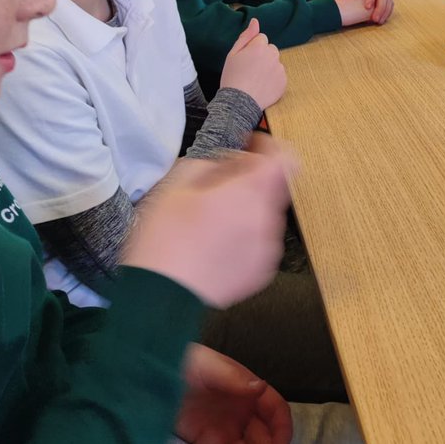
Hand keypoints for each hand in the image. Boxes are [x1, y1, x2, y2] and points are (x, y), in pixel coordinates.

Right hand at [122, 136, 292, 306]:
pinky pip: (259, 243)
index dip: (267, 147)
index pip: (284, 157)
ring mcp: (267, 250)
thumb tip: (231, 164)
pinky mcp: (260, 273)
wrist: (161, 296)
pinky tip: (214, 246)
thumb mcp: (178, 182)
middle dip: (249, 181)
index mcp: (250, 193)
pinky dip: (243, 238)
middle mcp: (268, 220)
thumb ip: (214, 163)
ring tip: (209, 222)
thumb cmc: (164, 239)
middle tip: (216, 188)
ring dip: (246, 211)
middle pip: (272, 187)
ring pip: (265, 216)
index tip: (249, 147)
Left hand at [175, 345, 291, 443]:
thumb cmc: (183, 365)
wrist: (149, 378)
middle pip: (261, 440)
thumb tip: (261, 388)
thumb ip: (233, 378)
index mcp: (246, 391)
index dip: (282, 429)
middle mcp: (240, 413)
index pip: (274, 410)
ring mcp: (224, 430)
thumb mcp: (207, 367)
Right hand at [220, 18, 285, 110]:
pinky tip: (262, 86)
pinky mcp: (284, 82)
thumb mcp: (233, 54)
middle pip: (270, 49)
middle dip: (263, 55)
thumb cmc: (232, 77)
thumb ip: (246, 36)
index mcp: (260, 46)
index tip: (245, 59)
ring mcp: (280, 69)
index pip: (261, 38)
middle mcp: (273, 55)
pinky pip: (280, 75)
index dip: (252, 48)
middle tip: (250, 69)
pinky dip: (273, 79)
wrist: (238, 103)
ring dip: (268, 67)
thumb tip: (255, 21)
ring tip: (255, 79)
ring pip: (275, 62)